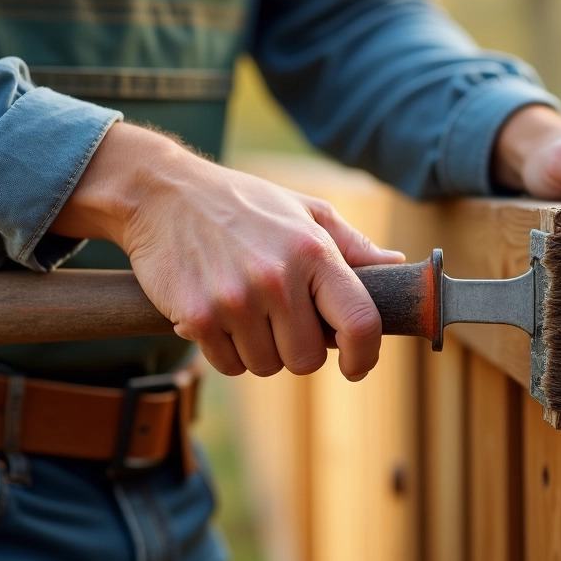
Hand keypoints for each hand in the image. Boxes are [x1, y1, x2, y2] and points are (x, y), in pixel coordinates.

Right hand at [51, 123, 403, 379]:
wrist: (163, 194)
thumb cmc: (244, 204)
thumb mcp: (305, 211)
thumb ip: (352, 245)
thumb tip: (396, 266)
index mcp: (313, 251)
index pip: (359, 322)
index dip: (365, 355)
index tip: (356, 364)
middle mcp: (277, 277)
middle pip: (307, 360)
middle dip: (298, 348)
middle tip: (280, 317)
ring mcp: (235, 300)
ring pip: (267, 367)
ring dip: (260, 350)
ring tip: (246, 309)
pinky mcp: (197, 317)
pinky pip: (229, 365)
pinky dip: (227, 351)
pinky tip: (219, 314)